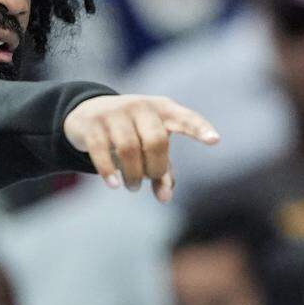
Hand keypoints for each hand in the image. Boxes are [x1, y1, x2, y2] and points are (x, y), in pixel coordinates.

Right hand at [63, 94, 219, 202]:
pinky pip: (102, 150)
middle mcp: (141, 106)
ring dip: (133, 175)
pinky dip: (108, 171)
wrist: (88, 113)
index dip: (200, 129)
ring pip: (129, 149)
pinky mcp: (93, 123)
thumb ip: (163, 171)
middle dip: (155, 168)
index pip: (186, 118)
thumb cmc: (132, 132)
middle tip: (148, 180)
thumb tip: (165, 198)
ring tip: (132, 187)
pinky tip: (113, 185)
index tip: (215, 141)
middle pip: (156, 141)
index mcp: (163, 109)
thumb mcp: (150, 146)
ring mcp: (115, 112)